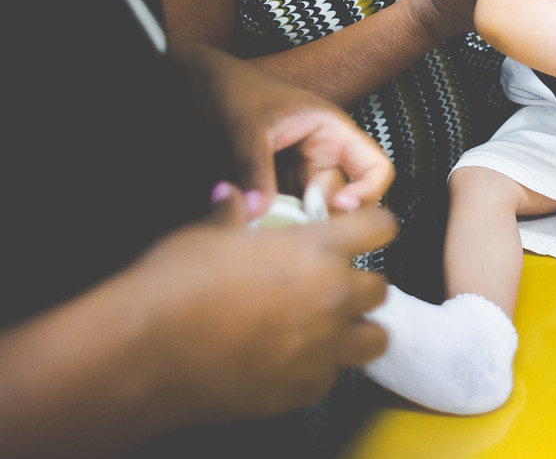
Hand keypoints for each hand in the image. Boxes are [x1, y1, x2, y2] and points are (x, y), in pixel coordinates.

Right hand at [136, 190, 395, 421]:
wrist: (143, 353)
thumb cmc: (173, 286)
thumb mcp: (207, 233)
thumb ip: (234, 214)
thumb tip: (233, 196)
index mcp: (316, 250)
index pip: (381, 227)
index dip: (373, 225)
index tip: (365, 230)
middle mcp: (330, 298)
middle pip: (380, 288)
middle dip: (360, 284)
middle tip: (331, 284)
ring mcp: (321, 348)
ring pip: (374, 339)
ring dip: (356, 330)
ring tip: (328, 327)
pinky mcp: (302, 389)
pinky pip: (331, 376)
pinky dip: (319, 367)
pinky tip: (291, 359)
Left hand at [174, 44, 393, 214]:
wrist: (198, 88)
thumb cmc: (232, 92)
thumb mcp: (245, 128)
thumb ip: (254, 169)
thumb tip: (259, 213)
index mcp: (333, 132)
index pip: (376, 168)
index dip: (368, 191)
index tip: (338, 206)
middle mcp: (324, 157)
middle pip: (345, 201)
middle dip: (322, 219)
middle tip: (290, 228)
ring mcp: (302, 175)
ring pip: (314, 213)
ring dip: (295, 226)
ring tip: (264, 227)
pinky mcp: (279, 188)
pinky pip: (287, 213)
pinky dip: (276, 223)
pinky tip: (253, 225)